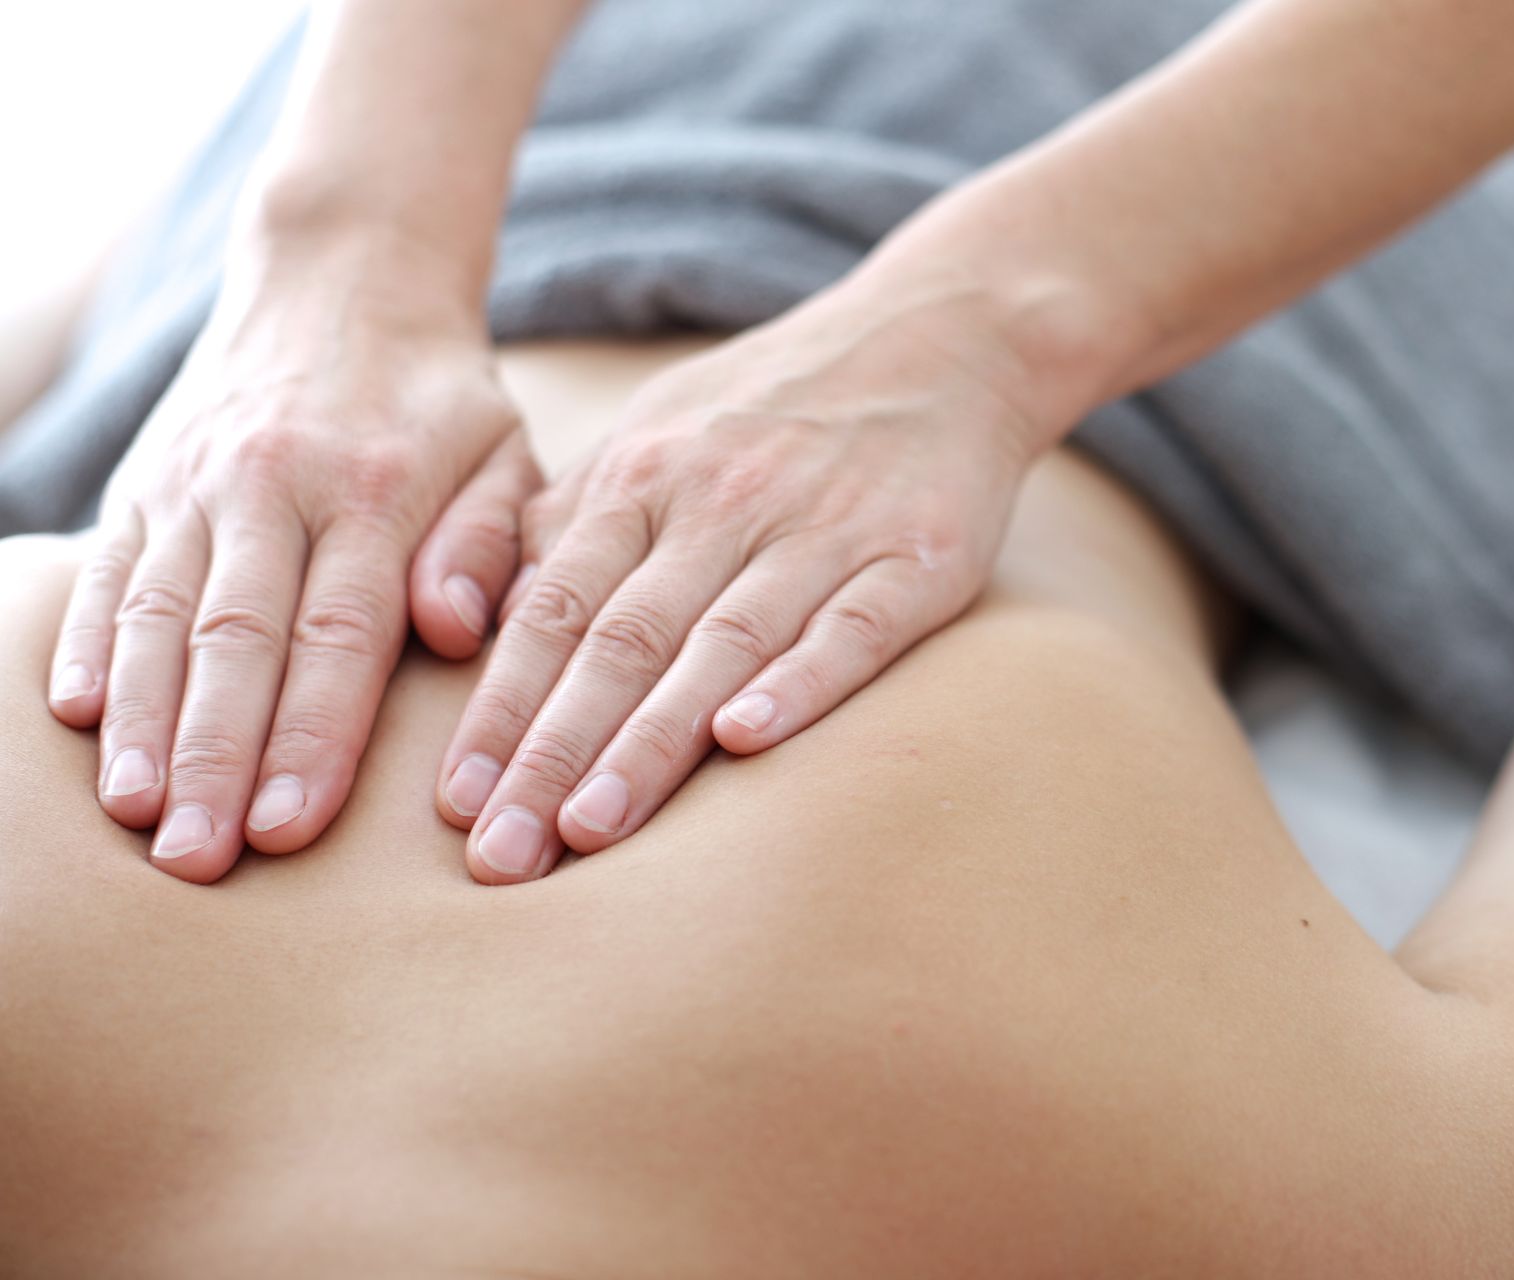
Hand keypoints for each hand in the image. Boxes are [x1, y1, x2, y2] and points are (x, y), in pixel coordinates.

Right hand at [46, 245, 538, 882]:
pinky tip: (79, 716)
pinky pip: (108, 568)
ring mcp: (197, 481)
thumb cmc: (443, 397)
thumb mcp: (506, 454)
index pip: (341, 634)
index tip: (291, 829)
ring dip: (142, 720)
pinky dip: (89, 642)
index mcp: (376, 490)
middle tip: (197, 860)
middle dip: (215, 757)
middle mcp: (275, 486)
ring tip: (134, 814)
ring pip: (158, 613)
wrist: (344, 274)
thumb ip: (489, 544)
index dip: (312, 736)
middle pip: (238, 640)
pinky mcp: (146, 479)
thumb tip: (454, 633)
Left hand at [436, 285, 1045, 882]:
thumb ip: (568, 524)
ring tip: (590, 832)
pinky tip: (748, 742)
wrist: (941, 336)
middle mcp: (721, 502)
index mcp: (645, 478)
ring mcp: (821, 529)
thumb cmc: (776, 406)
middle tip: (501, 856)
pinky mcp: (914, 556)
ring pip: (720, 644)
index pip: (554, 612)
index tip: (454, 806)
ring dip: (650, 741)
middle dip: (552, 753)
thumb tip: (478, 623)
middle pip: (621, 642)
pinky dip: (799, 683)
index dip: (501, 710)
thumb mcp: (655, 434)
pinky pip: (852, 628)